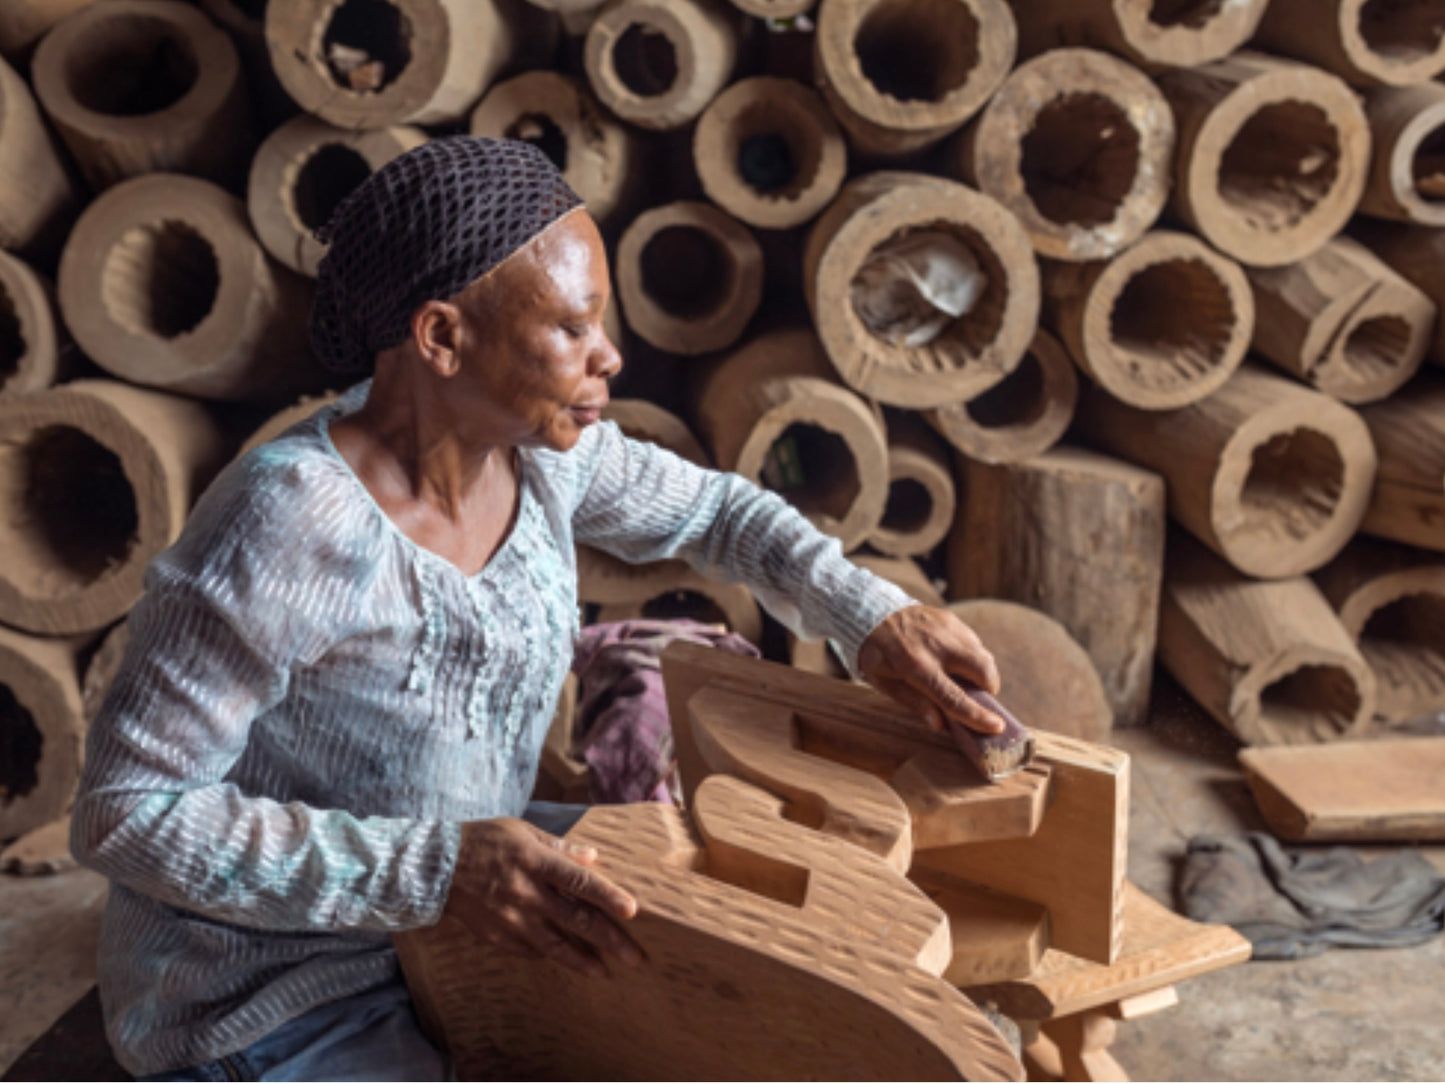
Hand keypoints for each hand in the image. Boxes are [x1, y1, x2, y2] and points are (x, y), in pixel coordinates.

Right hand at [443, 817, 642, 977]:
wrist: (435, 867)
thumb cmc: (483, 841)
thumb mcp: (522, 832)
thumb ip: (558, 847)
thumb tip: (593, 857)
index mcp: (535, 862)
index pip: (580, 881)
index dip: (607, 896)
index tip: (632, 911)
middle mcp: (527, 893)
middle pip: (575, 919)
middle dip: (608, 939)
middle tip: (634, 957)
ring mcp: (511, 919)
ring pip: (555, 945)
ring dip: (583, 960)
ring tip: (605, 972)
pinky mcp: (497, 937)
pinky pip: (530, 950)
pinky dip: (550, 955)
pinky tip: (568, 962)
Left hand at [857, 604, 1004, 734]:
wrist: (871, 613)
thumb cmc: (877, 655)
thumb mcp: (885, 684)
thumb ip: (915, 703)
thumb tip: (941, 725)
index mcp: (915, 667)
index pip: (953, 696)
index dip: (977, 715)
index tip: (996, 726)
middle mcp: (936, 646)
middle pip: (982, 669)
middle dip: (989, 687)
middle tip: (978, 696)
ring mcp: (946, 628)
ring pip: (983, 654)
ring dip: (982, 671)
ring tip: (965, 678)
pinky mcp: (951, 619)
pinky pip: (974, 641)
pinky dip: (972, 655)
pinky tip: (956, 660)